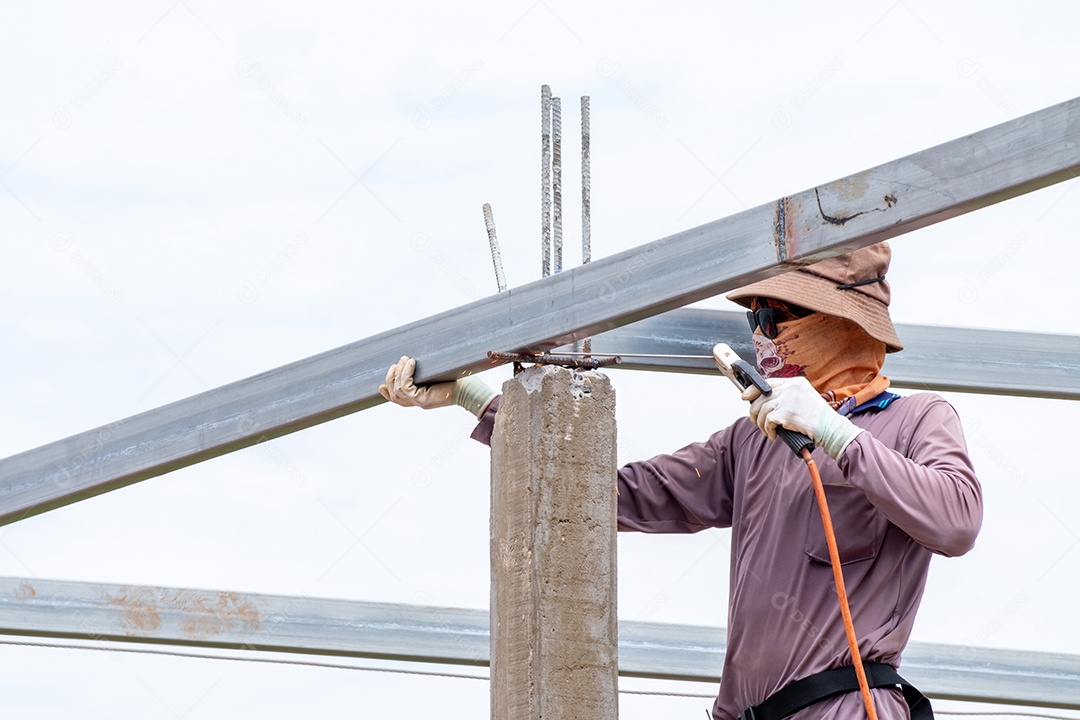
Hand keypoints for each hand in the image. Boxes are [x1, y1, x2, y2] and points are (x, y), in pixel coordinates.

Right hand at [379, 356, 496, 417]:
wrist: (470, 390)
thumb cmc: (459, 380)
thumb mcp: (439, 376)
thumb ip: (429, 373)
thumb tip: (423, 357)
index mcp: (421, 399)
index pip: (398, 400)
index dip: (387, 393)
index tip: (381, 385)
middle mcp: (418, 402)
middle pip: (394, 394)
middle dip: (391, 378)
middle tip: (396, 363)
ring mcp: (419, 402)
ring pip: (397, 390)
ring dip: (398, 372)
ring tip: (404, 359)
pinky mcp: (422, 400)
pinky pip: (406, 386)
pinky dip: (406, 373)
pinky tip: (411, 362)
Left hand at [743, 376, 862, 459]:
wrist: (831, 428)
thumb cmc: (819, 417)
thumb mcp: (805, 398)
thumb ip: (789, 395)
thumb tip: (767, 401)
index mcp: (796, 382)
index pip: (769, 382)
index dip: (753, 389)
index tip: (745, 396)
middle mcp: (791, 388)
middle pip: (761, 396)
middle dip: (754, 410)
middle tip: (755, 420)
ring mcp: (787, 400)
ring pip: (761, 410)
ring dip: (760, 423)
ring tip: (766, 430)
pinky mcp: (785, 413)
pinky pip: (767, 422)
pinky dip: (767, 430)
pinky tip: (773, 435)